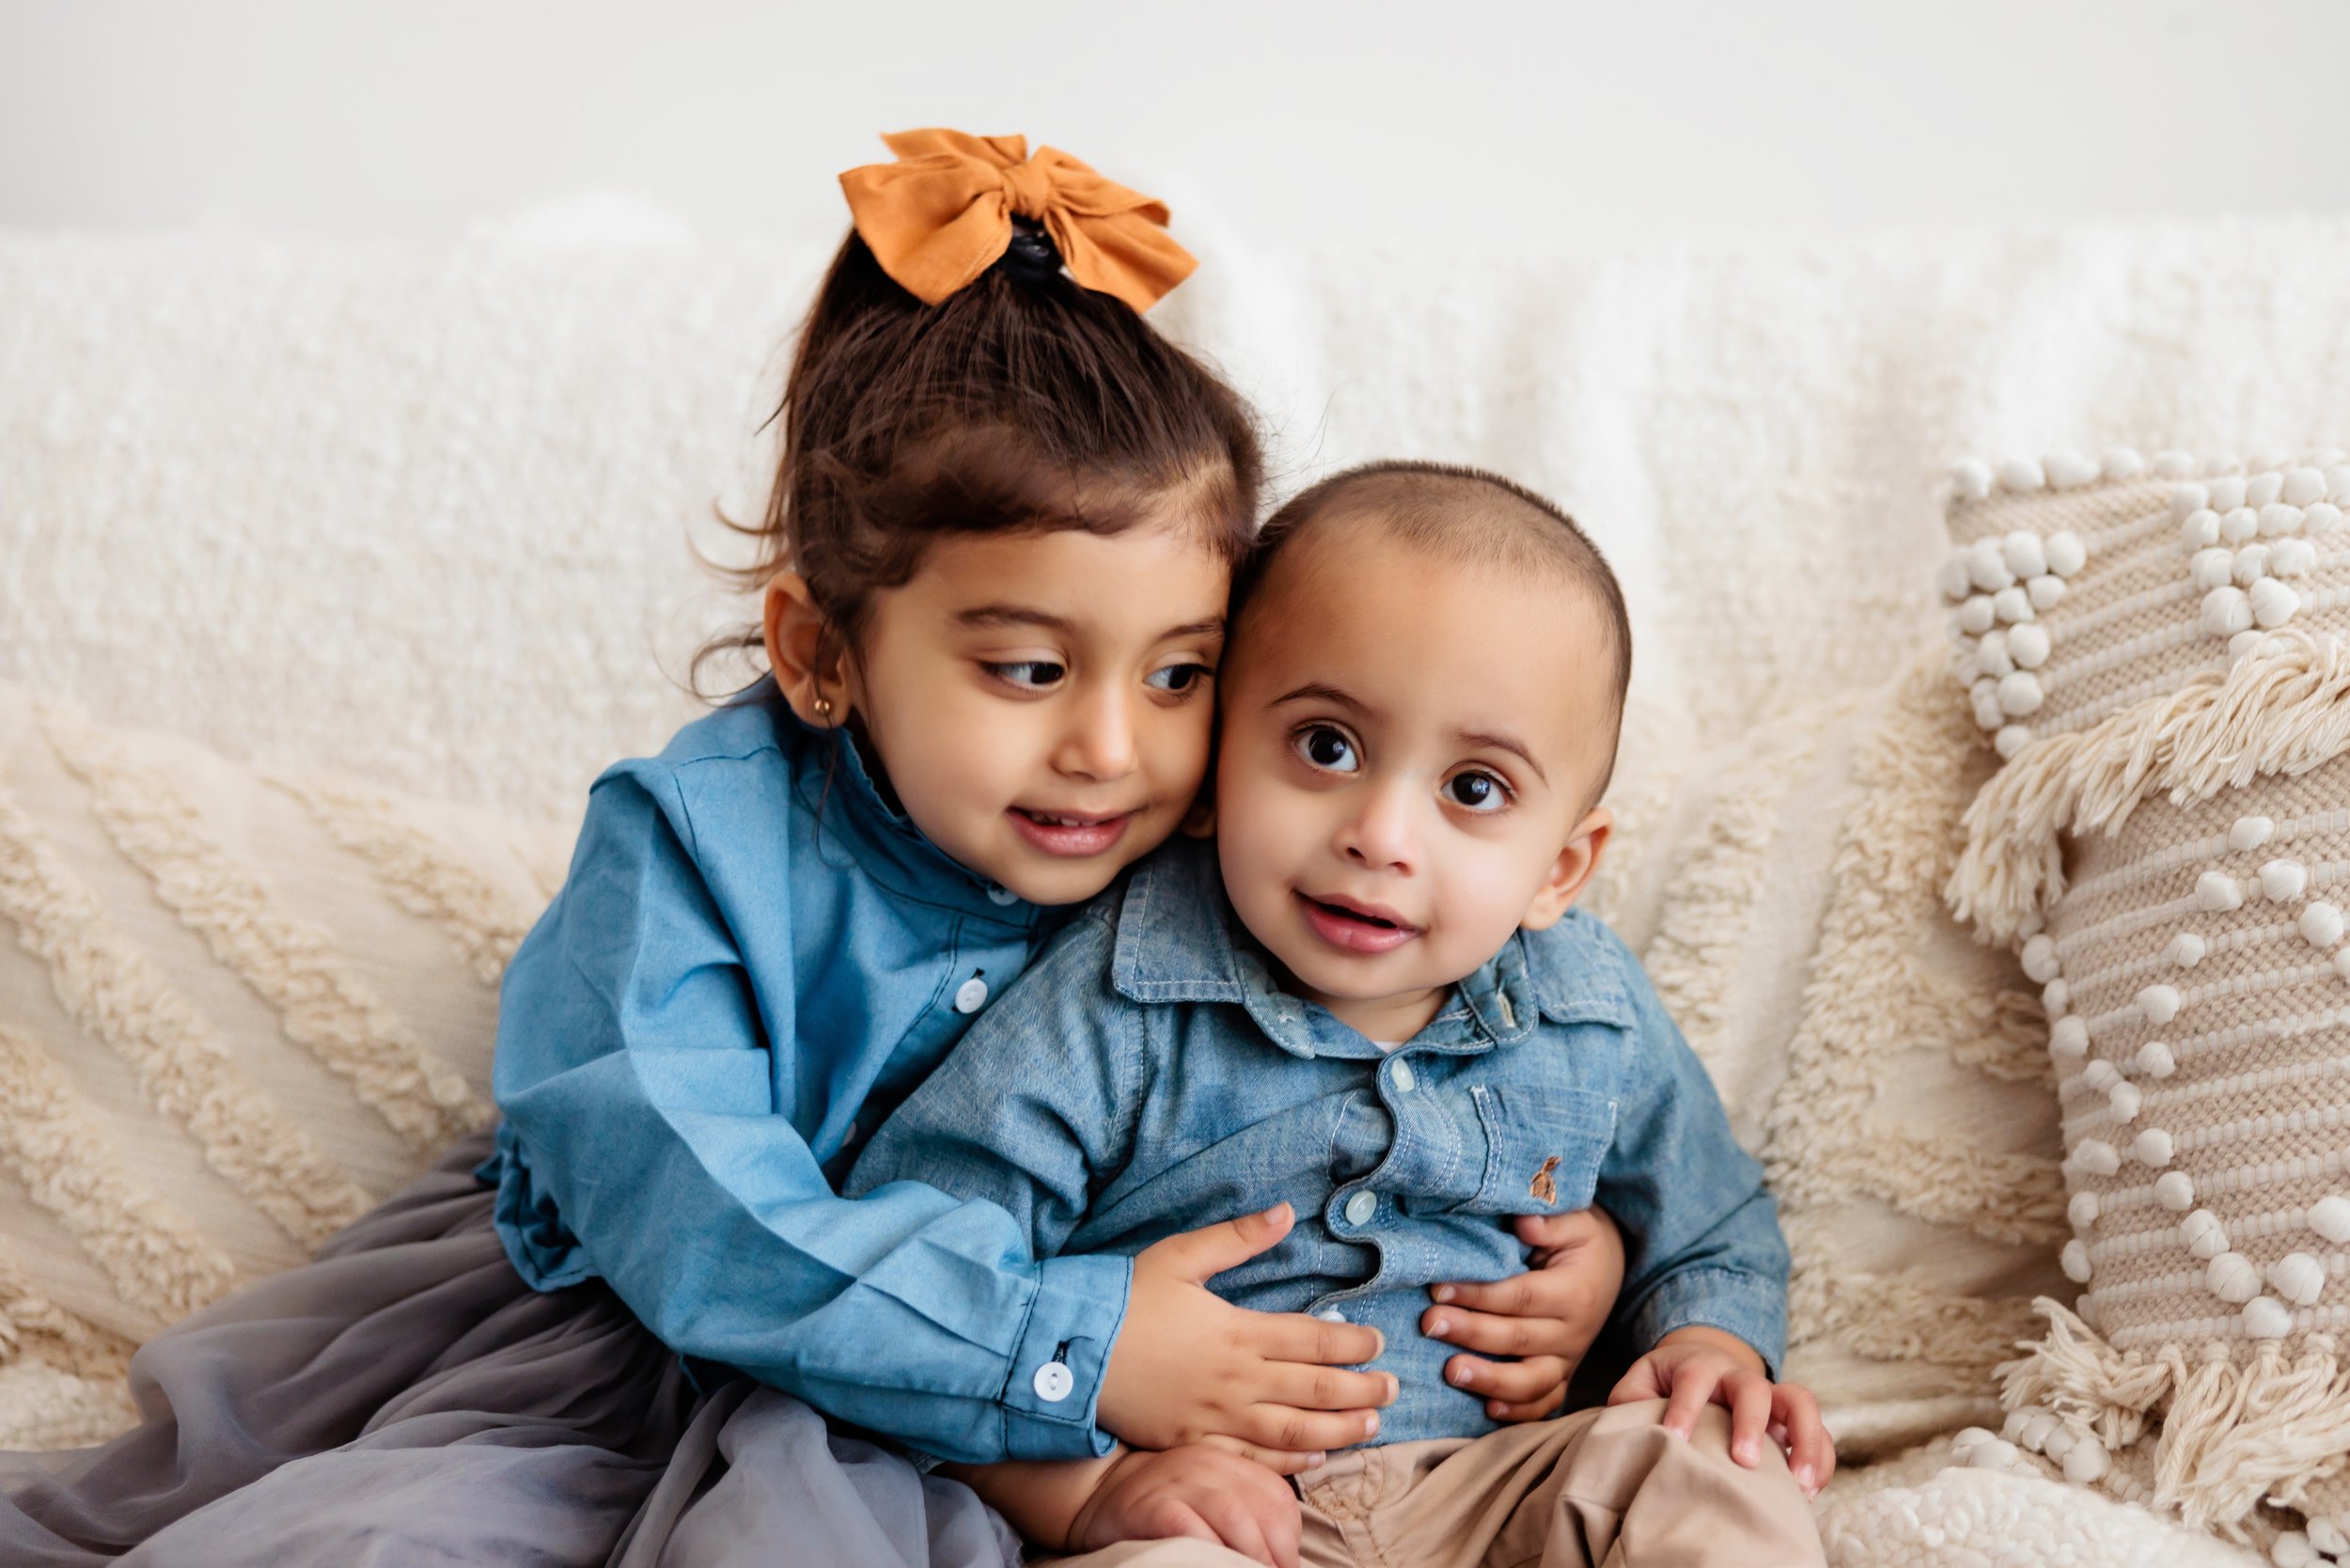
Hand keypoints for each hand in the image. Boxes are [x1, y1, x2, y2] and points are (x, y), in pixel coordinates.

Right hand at [1067, 1446, 1302, 1567]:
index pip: (1278, 1496)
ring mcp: (1180, 1482)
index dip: (1290, 1537)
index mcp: (1230, 1462)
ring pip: (1233, 1515)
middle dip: (1277, 1551)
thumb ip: (1245, 1506)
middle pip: (1261, 1508)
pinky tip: (1215, 1563)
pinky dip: (1210, 1549)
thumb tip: (1283, 1551)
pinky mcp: (1154, 1505)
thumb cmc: (1165, 1499)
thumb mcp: (1211, 1490)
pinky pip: (1190, 1526)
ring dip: (1251, 1553)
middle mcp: (1209, 1465)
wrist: (1102, 1489)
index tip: (1287, 1565)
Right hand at [1100, 1203, 1394, 1472]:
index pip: (1313, 1340)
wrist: (1066, 1349)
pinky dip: (1289, 1461)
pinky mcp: (1191, 1442)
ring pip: (1293, 1430)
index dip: (1352, 1343)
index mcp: (1237, 1331)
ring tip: (1372, 1426)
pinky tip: (1315, 1458)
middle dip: (1361, 1389)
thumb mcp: (1181, 1256)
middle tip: (1394, 1388)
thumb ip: (1237, 1238)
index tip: (1378, 1342)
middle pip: (1315, 1389)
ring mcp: (1215, 1417)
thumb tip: (1285, 1212)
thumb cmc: (1124, 1298)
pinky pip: (1251, 1458)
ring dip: (1338, 1430)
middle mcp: (1235, 1379)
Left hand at [1422, 1206, 1625, 1420]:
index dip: (1479, 1295)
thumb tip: (1524, 1222)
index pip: (1521, 1297)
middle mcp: (1575, 1332)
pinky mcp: (1563, 1376)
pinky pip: (1545, 1403)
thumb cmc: (1582, 1241)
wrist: (1610, 1267)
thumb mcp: (1576, 1220)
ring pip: (1531, 1381)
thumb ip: (1551, 1221)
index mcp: (1575, 1292)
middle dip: (1471, 1333)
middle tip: (1430, 1325)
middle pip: (1518, 1339)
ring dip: (1489, 1380)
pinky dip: (1519, 1412)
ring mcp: (1569, 1360)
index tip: (1439, 1289)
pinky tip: (1487, 1410)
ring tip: (1450, 1372)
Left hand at [1608, 1326, 1835, 1498]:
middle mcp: (1738, 1376)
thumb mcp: (1642, 1383)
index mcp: (1698, 1365)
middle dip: (1751, 1423)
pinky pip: (1819, 1432)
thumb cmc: (1667, 1383)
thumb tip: (1631, 1428)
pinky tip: (1807, 1493)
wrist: (1701, 1366)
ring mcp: (1770, 1395)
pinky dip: (1820, 1460)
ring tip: (1798, 1484)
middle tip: (1744, 1462)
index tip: (1676, 1440)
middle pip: (1753, 1387)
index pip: (1693, 1379)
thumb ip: (1631, 1401)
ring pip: (1800, 1401)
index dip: (1685, 1408)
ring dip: (1804, 1440)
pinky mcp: (1790, 1419)